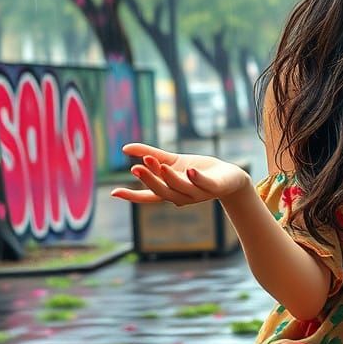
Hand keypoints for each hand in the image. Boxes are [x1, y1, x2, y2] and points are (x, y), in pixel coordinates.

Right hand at [110, 143, 251, 205]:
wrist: (228, 177)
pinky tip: (189, 170)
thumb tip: (124, 148)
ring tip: (160, 164)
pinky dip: (197, 179)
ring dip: (170, 178)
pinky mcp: (214, 187)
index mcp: (169, 191)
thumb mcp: (171, 160)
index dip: (132, 195)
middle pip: (163, 191)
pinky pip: (204, 184)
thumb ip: (149, 154)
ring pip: (181, 189)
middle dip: (149, 180)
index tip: (114, 193)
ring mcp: (198, 193)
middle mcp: (181, 196)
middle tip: (136, 168)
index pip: (148, 196)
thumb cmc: (197, 170)